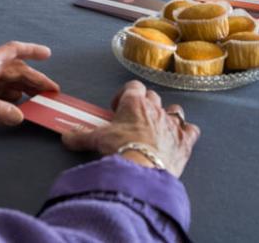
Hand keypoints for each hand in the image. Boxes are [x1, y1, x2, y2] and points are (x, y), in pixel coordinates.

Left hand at [0, 41, 58, 127]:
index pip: (13, 51)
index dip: (31, 50)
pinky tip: (17, 106)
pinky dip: (9, 100)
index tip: (49, 55)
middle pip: (15, 71)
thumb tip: (21, 116)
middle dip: (34, 79)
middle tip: (52, 92)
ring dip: (23, 90)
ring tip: (39, 100)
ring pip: (7, 84)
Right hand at [61, 80, 199, 177]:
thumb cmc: (121, 149)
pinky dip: (188, 133)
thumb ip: (81, 136)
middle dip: (144, 105)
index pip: (133, 87)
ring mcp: (172, 124)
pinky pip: (192, 130)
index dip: (125, 94)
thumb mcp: (97, 140)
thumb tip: (66, 136)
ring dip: (168, 115)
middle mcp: (155, 108)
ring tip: (158, 126)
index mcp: (134, 103)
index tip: (117, 108)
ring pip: (174, 109)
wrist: (143, 170)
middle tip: (133, 120)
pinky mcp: (185, 141)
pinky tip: (181, 139)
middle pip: (152, 97)